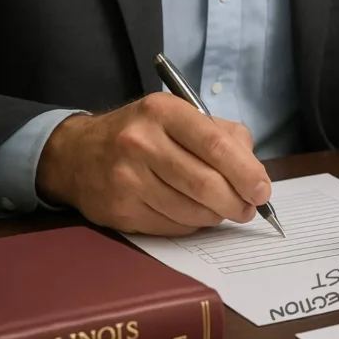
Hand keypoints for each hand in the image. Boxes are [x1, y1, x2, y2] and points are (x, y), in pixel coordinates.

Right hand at [36, 92, 271, 235]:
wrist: (76, 154)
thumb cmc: (143, 134)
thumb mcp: (180, 117)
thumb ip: (224, 137)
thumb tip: (256, 175)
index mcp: (164, 112)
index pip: (215, 145)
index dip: (246, 173)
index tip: (262, 191)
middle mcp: (141, 142)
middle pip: (205, 184)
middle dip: (236, 202)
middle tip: (248, 208)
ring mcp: (127, 178)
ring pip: (192, 210)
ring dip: (217, 216)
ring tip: (222, 209)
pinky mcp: (120, 209)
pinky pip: (173, 226)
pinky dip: (193, 224)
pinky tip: (192, 213)